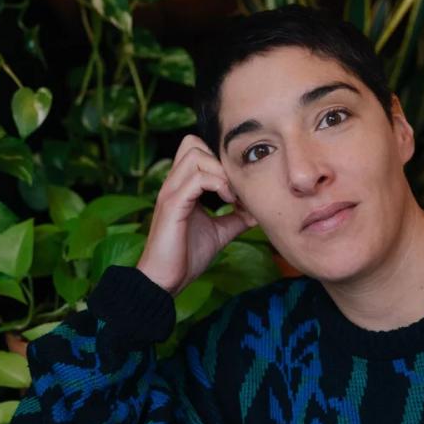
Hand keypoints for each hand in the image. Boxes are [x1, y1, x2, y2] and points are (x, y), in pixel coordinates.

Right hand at [137, 134, 256, 294]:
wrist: (166, 281)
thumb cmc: (186, 256)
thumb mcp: (219, 232)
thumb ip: (235, 217)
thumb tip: (257, 210)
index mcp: (182, 186)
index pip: (197, 149)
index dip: (221, 161)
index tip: (239, 186)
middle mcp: (173, 183)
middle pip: (192, 142)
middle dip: (219, 159)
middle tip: (234, 186)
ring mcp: (170, 191)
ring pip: (195, 154)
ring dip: (220, 171)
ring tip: (232, 195)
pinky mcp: (172, 204)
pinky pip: (197, 178)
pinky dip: (218, 184)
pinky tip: (227, 202)